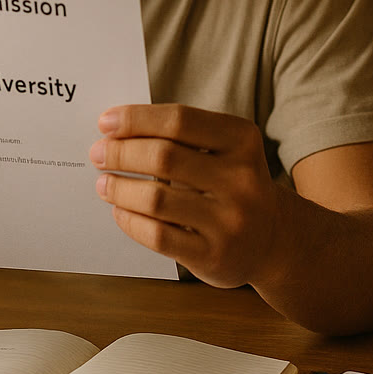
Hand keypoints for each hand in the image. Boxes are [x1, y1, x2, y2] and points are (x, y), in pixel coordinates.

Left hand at [89, 104, 282, 288]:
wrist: (273, 239)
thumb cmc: (234, 185)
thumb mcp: (225, 151)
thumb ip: (182, 137)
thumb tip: (117, 132)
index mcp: (242, 141)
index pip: (179, 120)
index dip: (136, 118)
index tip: (106, 122)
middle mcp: (241, 179)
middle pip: (164, 157)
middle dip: (121, 153)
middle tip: (99, 153)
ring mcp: (229, 220)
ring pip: (156, 198)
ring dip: (119, 188)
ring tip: (103, 184)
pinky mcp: (213, 255)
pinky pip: (158, 235)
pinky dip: (130, 220)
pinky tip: (120, 211)